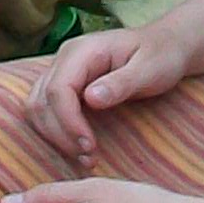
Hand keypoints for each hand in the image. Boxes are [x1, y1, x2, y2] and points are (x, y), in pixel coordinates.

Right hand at [27, 20, 192, 162]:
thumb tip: (91, 99)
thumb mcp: (149, 69)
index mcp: (83, 50)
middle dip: (61, 134)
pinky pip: (47, 110)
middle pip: (41, 101)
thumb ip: (121, 83)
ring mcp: (61, 70)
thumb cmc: (160, 56)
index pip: (58, 89)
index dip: (68, 121)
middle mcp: (65, 58)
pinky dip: (56, 131)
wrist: (166, 44)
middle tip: (89, 157)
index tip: (89, 145)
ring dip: (55, 136)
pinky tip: (78, 146)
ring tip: (86, 156)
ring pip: (37, 107)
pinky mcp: (64, 84)